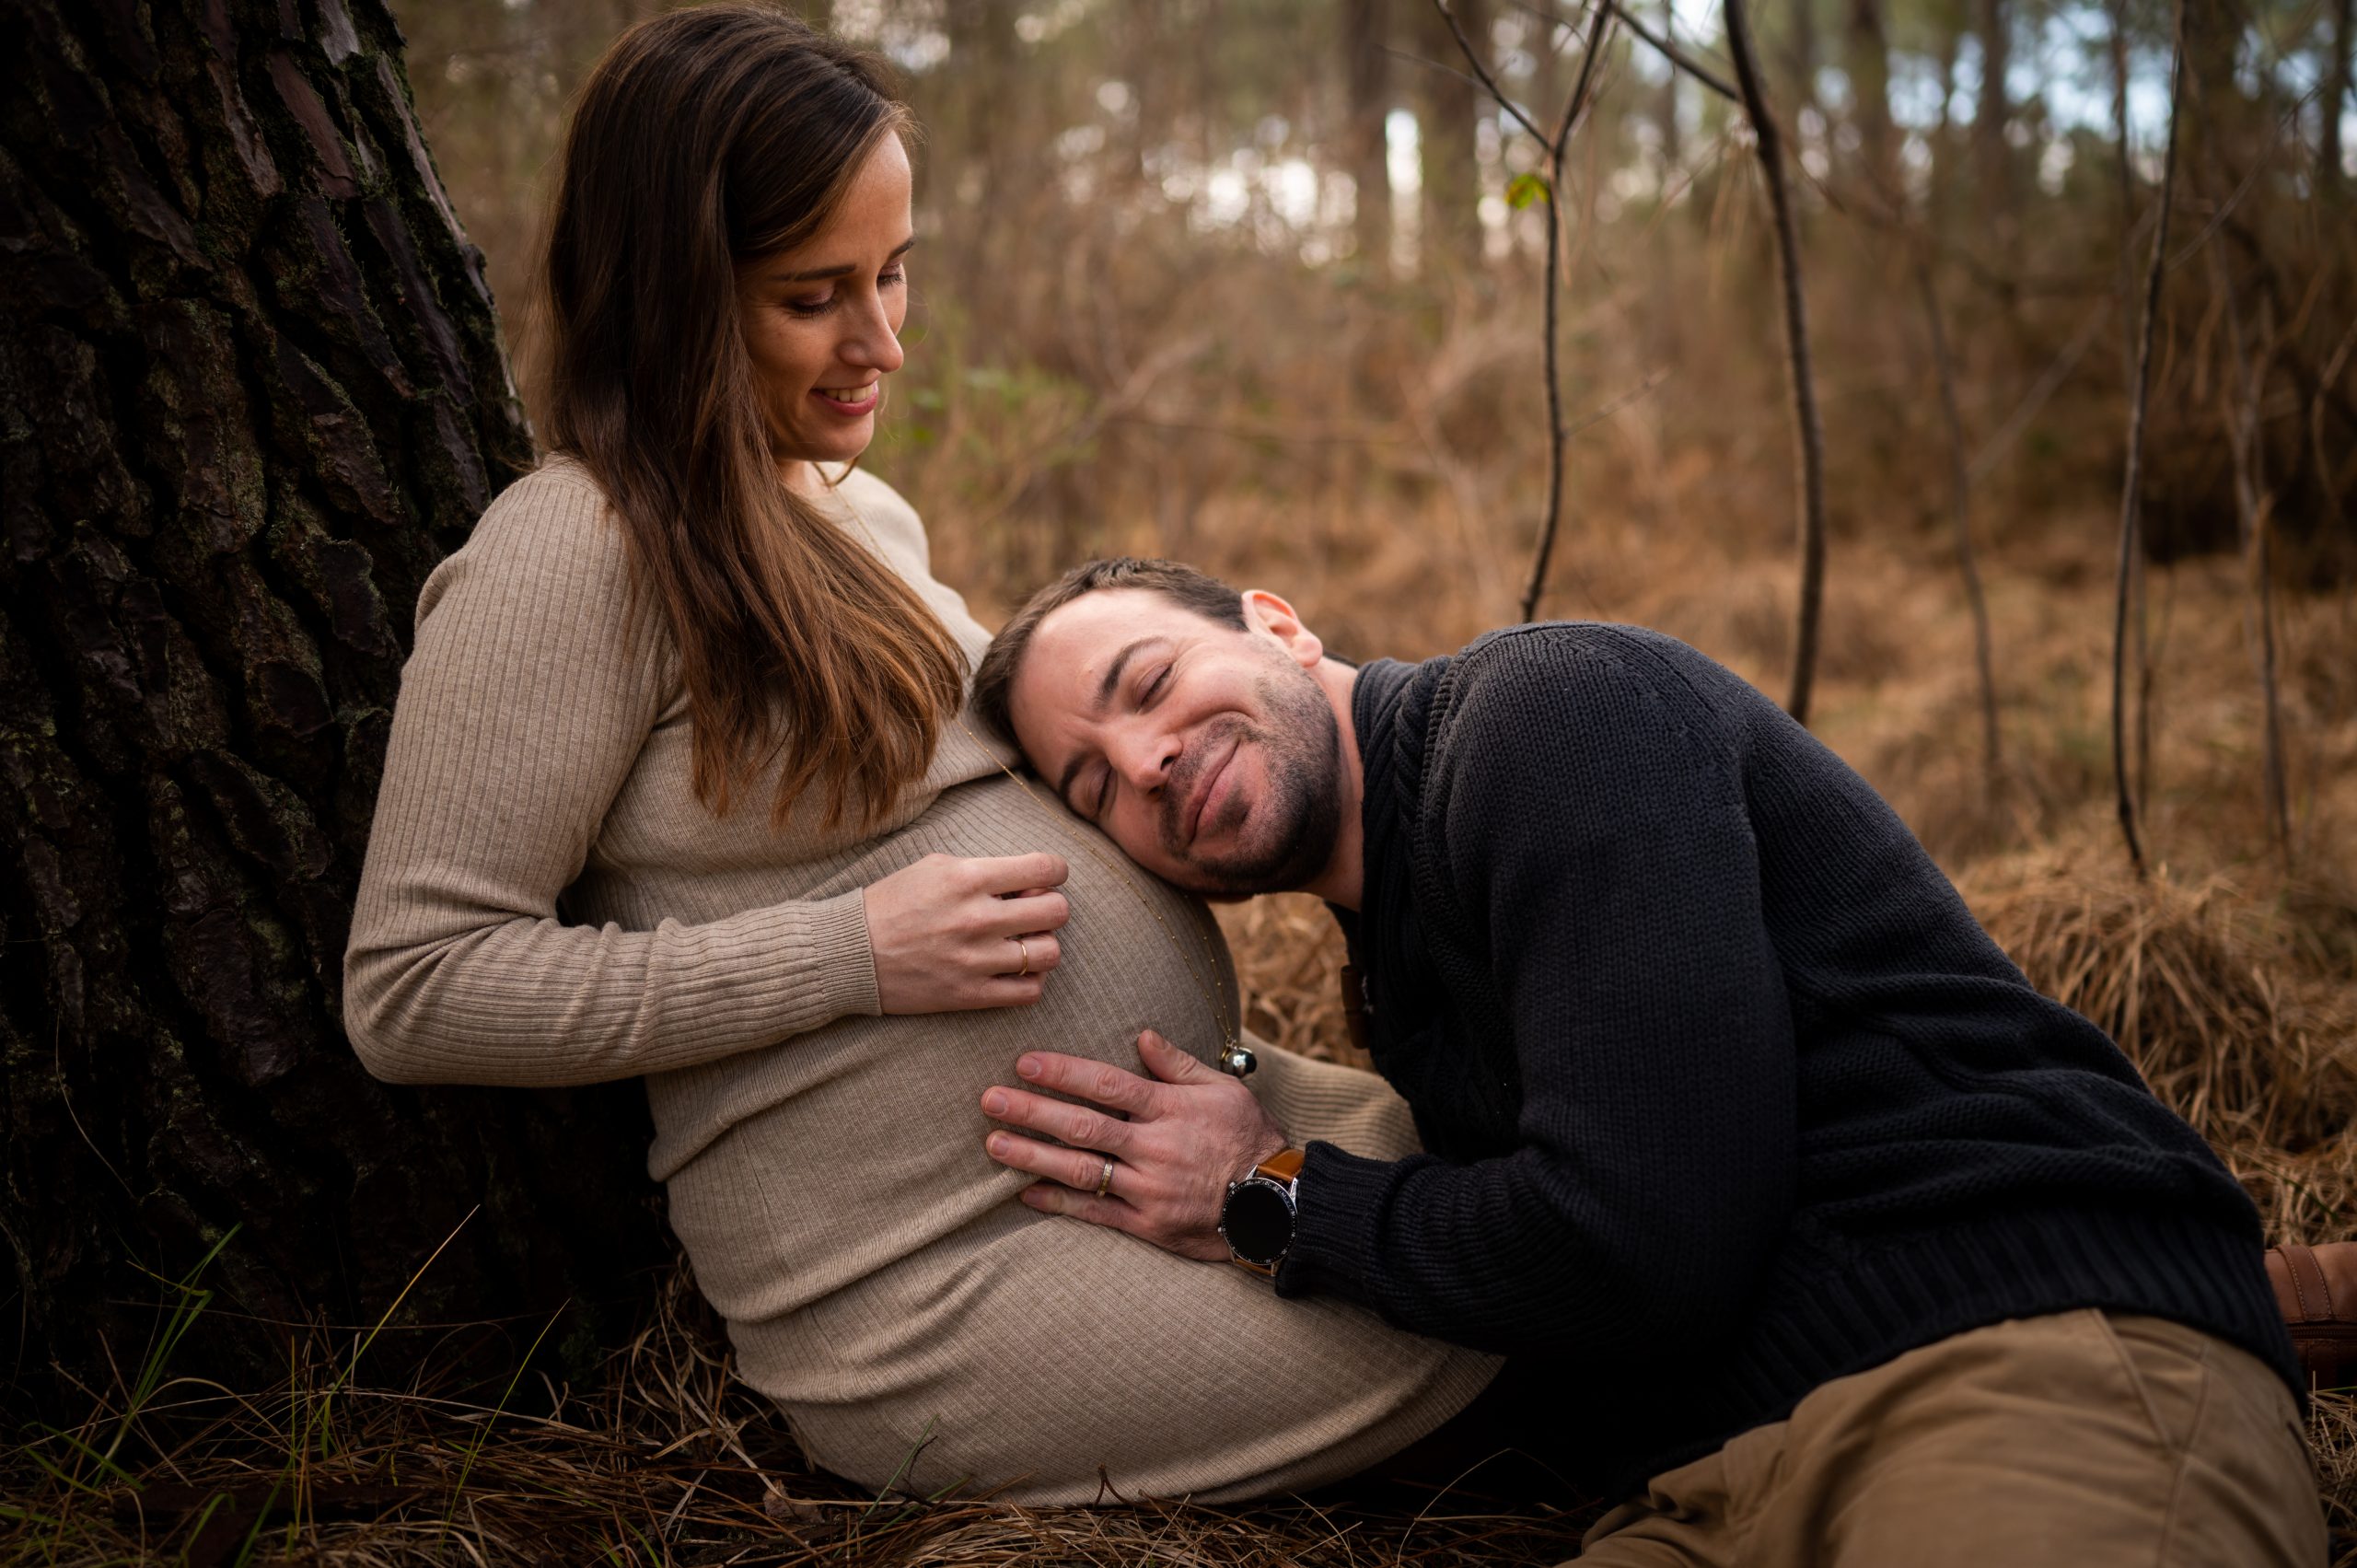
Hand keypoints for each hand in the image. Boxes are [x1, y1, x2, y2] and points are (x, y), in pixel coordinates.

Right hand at [863, 852, 1068, 1012]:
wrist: (851, 953)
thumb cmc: (893, 903)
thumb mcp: (935, 867)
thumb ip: (984, 869)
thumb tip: (1029, 880)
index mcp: (968, 878)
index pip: (1045, 868)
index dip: (1055, 871)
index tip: (1046, 877)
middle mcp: (977, 918)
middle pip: (1057, 911)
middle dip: (1051, 907)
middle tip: (1032, 911)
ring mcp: (975, 960)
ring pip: (1049, 953)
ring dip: (1042, 945)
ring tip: (1022, 942)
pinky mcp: (970, 995)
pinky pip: (1030, 992)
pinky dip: (1030, 980)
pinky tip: (1014, 970)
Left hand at [979, 1030, 1287, 1261]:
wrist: (1276, 1204)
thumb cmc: (1248, 1137)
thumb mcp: (1222, 1089)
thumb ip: (1176, 1063)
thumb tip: (1140, 1034)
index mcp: (1169, 1110)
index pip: (1107, 1086)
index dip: (1063, 1073)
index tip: (1024, 1063)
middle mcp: (1154, 1148)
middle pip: (1083, 1126)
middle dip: (1032, 1111)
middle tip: (989, 1100)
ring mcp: (1148, 1189)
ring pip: (1081, 1170)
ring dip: (1033, 1156)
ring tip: (994, 1143)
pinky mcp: (1148, 1225)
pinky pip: (1095, 1213)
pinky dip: (1059, 1203)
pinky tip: (1024, 1192)